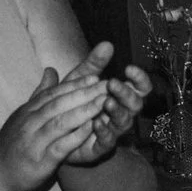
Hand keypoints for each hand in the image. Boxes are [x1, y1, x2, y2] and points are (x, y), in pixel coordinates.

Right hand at [0, 50, 116, 190]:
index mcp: (28, 111)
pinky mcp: (41, 160)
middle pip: (59, 104)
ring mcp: (34, 141)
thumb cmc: (14, 144)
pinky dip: (76, 136)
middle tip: (108, 86)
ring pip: (60, 122)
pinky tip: (92, 129)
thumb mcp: (24, 116)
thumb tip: (51, 70)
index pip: (53, 94)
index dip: (74, 85)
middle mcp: (30, 123)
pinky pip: (61, 145)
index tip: (95, 76)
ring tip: (105, 103)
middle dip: (84, 93)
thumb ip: (40, 94)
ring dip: (84, 111)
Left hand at [65, 53, 151, 167]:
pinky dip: (104, 131)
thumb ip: (94, 64)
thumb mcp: (79, 80)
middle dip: (126, 94)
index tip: (129, 68)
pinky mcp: (100, 147)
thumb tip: (107, 43)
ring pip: (125, 122)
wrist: (52, 133)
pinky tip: (96, 122)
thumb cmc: (71, 104)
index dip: (139, 79)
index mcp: (120, 97)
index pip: (139, 88)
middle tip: (113, 84)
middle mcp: (121, 113)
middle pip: (136, 104)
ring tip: (107, 102)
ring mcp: (113, 131)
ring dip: (117, 111)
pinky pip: (108, 141)